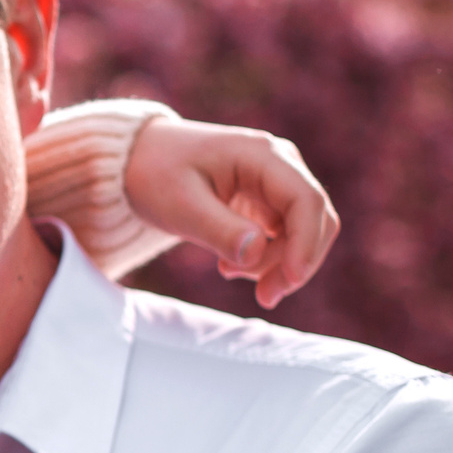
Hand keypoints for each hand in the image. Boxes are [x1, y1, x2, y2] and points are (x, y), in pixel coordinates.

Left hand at [123, 117, 338, 309]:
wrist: (137, 160)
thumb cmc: (154, 174)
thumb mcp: (179, 205)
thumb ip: (218, 229)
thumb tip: (256, 254)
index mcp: (262, 154)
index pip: (305, 200)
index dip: (306, 244)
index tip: (290, 281)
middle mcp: (279, 164)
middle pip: (315, 219)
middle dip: (296, 263)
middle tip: (263, 298)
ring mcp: (275, 183)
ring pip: (302, 232)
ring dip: (279, 264)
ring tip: (228, 272)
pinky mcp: (266, 202)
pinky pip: (284, 236)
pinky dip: (266, 259)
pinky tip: (229, 265)